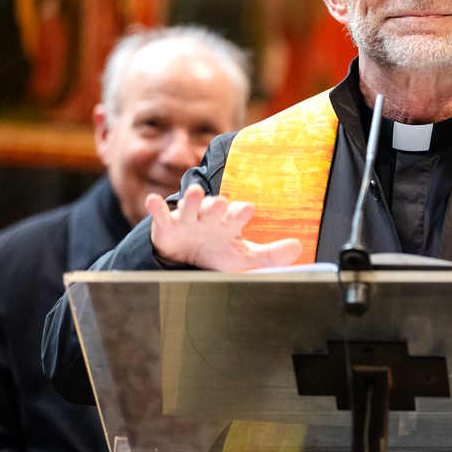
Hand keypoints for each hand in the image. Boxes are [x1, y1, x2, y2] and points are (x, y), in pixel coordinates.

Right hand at [146, 184, 302, 270]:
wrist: (185, 257)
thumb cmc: (217, 252)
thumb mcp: (242, 258)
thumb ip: (270, 255)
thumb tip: (299, 248)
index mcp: (228, 223)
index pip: (236, 215)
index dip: (240, 212)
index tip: (248, 209)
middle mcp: (209, 217)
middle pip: (213, 208)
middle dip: (217, 205)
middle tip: (222, 202)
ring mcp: (187, 219)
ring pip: (189, 206)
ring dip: (191, 200)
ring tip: (193, 193)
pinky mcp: (167, 225)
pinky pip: (161, 214)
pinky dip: (156, 207)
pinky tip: (152, 200)